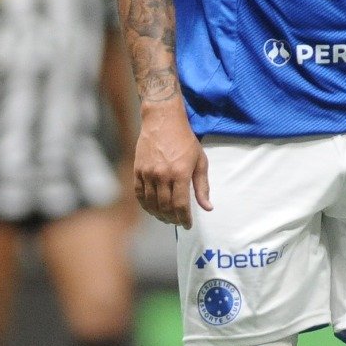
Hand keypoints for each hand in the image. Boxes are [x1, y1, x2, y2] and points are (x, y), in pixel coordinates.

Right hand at [133, 101, 209, 228]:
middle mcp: (162, 175)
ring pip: (151, 203)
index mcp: (180, 173)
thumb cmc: (184, 140)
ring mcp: (148, 173)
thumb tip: (208, 207)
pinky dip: (145, 205)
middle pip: (165, 207)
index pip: (181, 205)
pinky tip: (152, 208)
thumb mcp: (200, 161)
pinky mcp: (138, 170)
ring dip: (159, 214)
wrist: (162, 120)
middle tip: (177, 222)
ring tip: (165, 218)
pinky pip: (139, 194)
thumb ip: (202, 186)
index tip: (187, 225)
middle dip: (172, 219)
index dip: (184, 219)